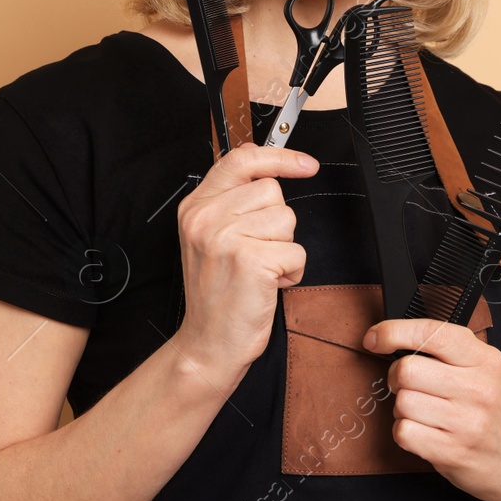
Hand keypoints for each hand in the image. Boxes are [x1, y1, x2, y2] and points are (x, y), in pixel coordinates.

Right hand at [174, 143, 317, 380]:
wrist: (208, 344)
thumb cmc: (217, 295)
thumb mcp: (212, 238)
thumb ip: (232, 199)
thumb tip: (262, 162)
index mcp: (195, 206)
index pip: (241, 159)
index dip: (278, 157)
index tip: (305, 165)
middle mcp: (206, 217)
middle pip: (272, 191)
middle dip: (276, 223)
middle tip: (255, 252)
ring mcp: (225, 236)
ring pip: (287, 220)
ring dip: (284, 249)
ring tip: (259, 270)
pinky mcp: (250, 259)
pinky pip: (296, 251)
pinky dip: (291, 273)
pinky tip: (268, 284)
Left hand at [364, 319, 500, 500]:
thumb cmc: (495, 414)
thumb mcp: (487, 372)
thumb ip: (450, 352)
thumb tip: (395, 338)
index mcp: (485, 359)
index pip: (431, 333)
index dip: (393, 331)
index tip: (373, 338)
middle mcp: (479, 388)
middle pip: (406, 369)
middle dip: (397, 378)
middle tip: (409, 387)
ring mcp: (467, 422)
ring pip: (402, 402)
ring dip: (403, 409)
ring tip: (424, 414)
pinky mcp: (453, 451)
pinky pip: (404, 432)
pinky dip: (405, 432)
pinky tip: (424, 433)